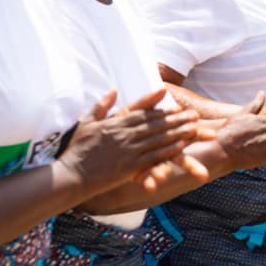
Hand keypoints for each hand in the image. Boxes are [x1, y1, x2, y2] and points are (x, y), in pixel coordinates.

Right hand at [59, 89, 200, 196]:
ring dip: (178, 132)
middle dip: (176, 118)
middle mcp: (123, 133)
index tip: (173, 101)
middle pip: (155, 123)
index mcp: (114, 122)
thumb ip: (101, 106)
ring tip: (194, 127)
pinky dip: (169, 150)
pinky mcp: (131, 166)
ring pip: (158, 138)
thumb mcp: (86, 122)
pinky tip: (182, 146)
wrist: (71, 175)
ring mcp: (128, 149)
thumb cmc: (77, 150)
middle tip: (194, 114)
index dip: (159, 105)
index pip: (140, 110)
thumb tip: (114, 90)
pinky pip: (154, 155)